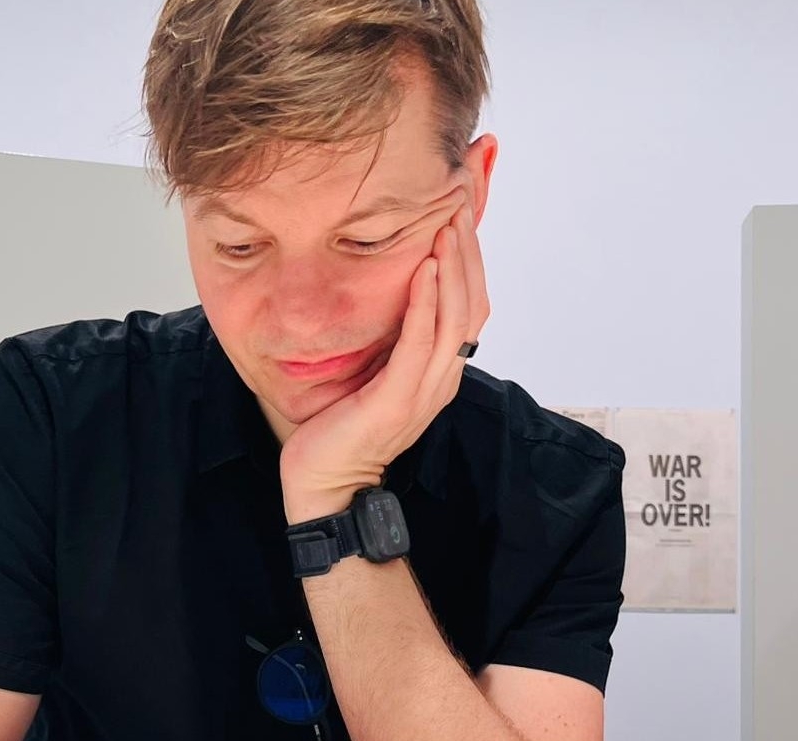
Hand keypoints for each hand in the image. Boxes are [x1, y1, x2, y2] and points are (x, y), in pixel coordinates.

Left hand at [279, 193, 489, 522]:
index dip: (471, 258)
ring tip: (448, 222)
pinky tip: (424, 268)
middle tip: (462, 201)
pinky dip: (425, 304)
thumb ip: (394, 338)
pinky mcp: (397, 401)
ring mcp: (424, 392)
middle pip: (472, 304)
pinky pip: (420, 344)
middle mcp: (442, 379)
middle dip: (469, 250)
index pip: (470, 304)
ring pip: (455, 318)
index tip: (462, 210)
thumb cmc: (342, 426)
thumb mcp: (376, 371)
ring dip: (454, 266)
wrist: (325, 482)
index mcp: (440, 372)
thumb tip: (395, 292)